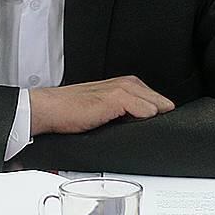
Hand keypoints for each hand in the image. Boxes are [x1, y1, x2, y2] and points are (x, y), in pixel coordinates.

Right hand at [29, 76, 175, 134]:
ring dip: (155, 119)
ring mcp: (121, 89)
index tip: (163, 125)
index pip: (156, 98)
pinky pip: (143, 109)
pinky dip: (144, 118)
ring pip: (155, 105)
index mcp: (125, 84)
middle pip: (160, 101)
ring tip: (150, 131)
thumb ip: (125, 111)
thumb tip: (142, 124)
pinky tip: (138, 125)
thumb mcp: (105, 108)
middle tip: (162, 130)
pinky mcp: (115, 98)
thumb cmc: (72, 110)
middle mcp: (126, 84)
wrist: (51, 109)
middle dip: (162, 116)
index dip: (161, 114)